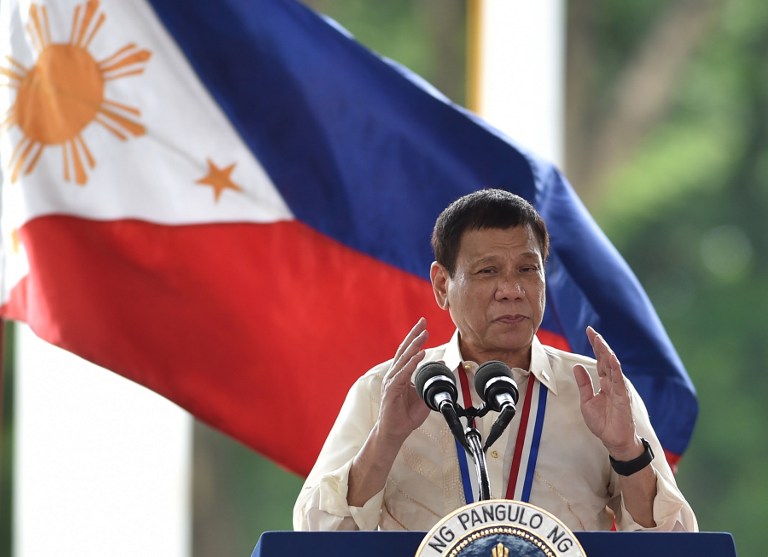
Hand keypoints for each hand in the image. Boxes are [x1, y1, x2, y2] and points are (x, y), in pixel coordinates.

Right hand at [377, 317, 430, 444]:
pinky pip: (403, 374)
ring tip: (423, 335)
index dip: (415, 337)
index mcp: (400, 374)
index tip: (423, 325)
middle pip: (404, 350)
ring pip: (403, 359)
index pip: (408, 351)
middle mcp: (394, 374)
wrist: (395, 432)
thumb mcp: (424, 395)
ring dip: (414, 346)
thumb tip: (442, 364)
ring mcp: (391, 382)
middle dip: (414, 335)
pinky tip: (419, 355)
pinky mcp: (391, 391)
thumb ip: (431, 379)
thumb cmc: (406, 415)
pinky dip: (411, 363)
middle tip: (423, 321)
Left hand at [573, 326, 642, 459]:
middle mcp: (613, 383)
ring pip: (613, 367)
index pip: (600, 360)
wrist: (613, 440)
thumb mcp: (587, 401)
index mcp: (604, 383)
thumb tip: (577, 367)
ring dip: (606, 353)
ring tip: (599, 340)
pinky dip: (616, 369)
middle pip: (606, 360)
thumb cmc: (603, 423)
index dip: (595, 346)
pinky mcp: (623, 397)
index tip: (590, 332)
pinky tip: (612, 359)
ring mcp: (619, 389)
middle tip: (592, 331)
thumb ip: (584, 384)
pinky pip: (619, 381)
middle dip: (600, 345)